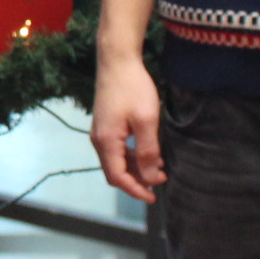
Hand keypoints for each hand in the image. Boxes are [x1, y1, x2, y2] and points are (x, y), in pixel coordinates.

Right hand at [90, 56, 165, 203]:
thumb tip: (151, 178)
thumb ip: (148, 151)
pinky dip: (132, 156)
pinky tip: (148, 152)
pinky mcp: (105, 125)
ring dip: (136, 168)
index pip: (118, 177)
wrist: (117, 61)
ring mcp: (100, 132)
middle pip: (115, 172)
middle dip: (136, 181)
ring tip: (159, 168)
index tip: (153, 197)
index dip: (135, 190)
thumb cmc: (132, 88)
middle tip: (160, 182)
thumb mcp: (146, 121)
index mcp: (106, 142)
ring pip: (116, 161)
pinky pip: (116, 149)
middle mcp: (99, 140)